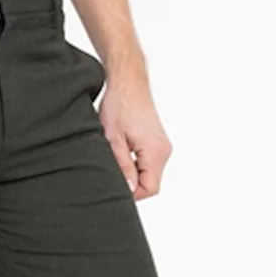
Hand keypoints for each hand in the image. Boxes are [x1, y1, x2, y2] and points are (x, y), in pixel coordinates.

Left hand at [97, 75, 170, 197]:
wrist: (128, 83)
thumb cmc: (119, 105)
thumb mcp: (113, 139)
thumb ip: (122, 167)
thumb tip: (129, 190)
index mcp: (155, 152)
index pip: (150, 189)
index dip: (131, 193)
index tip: (114, 184)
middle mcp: (163, 150)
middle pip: (150, 183)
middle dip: (131, 183)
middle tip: (111, 170)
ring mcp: (162, 146)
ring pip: (149, 173)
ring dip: (132, 171)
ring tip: (116, 155)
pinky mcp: (157, 141)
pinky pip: (148, 162)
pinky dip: (136, 163)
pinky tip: (122, 150)